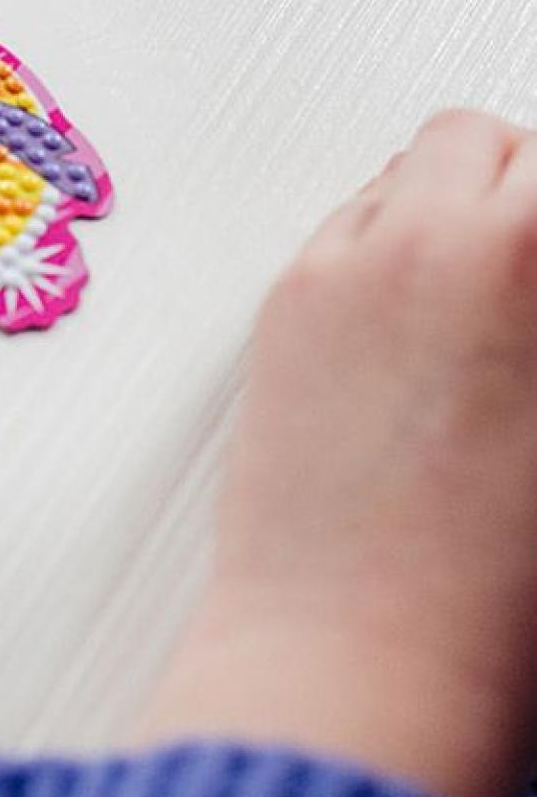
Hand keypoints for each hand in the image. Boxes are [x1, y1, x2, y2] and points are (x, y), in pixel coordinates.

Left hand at [135, 111, 536, 796]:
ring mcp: (348, 263)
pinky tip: (412, 324)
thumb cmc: (497, 593)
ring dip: (452, 203)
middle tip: (535, 261)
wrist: (357, 655)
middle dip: (525, 186)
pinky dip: (385, 243)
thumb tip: (535, 287)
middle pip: (491, 141)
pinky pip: (346, 222)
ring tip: (483, 293)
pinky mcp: (285, 298)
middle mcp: (442, 242)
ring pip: (410, 168)